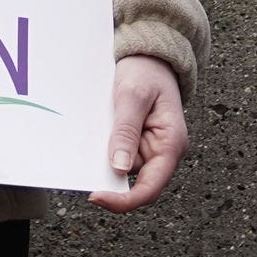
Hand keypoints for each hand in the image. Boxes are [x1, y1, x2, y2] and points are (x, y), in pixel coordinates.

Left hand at [89, 53, 187, 211]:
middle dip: (111, 177)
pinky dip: (108, 150)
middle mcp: (165, 152)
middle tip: (85, 164)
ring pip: (125, 170)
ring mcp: (152, 149)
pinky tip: (100, 136)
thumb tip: (120, 169)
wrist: (151, 56)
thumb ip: (126, 132)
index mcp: (172, 144)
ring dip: (107, 160)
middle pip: (136, 183)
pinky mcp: (140, 144)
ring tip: (95, 135)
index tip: (96, 196)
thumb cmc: (147, 71)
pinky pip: (122, 156)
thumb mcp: (132, 96)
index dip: (124, 200)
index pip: (150, 188)